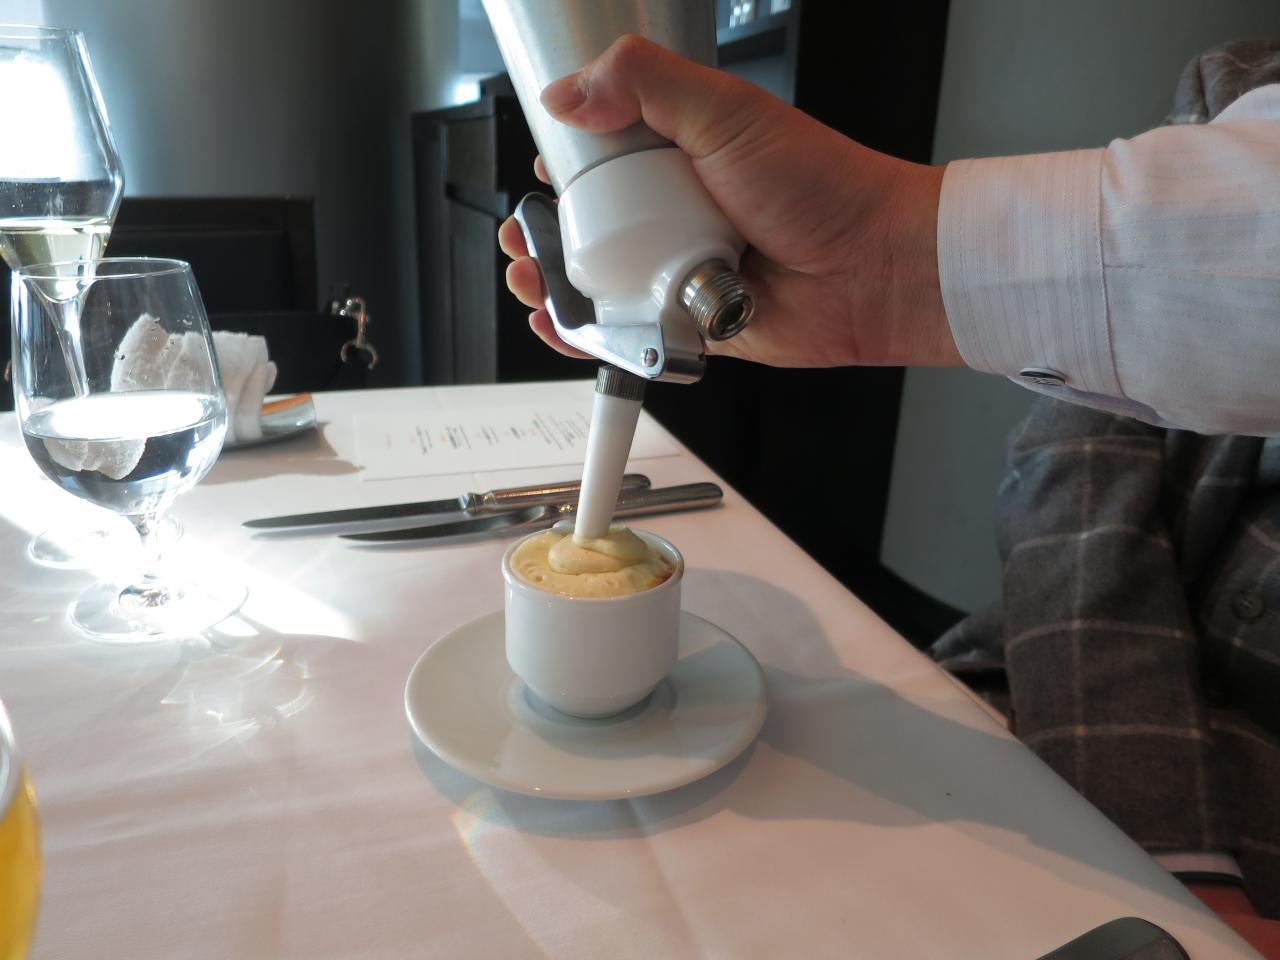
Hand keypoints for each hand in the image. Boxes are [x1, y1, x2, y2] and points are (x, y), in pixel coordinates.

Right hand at [498, 34, 960, 368]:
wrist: (876, 267)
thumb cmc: (824, 186)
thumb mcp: (725, 111)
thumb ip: (645, 86)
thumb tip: (568, 95)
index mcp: (683, 152)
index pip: (605, 153)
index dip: (562, 165)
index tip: (537, 176)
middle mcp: (680, 210)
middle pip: (593, 223)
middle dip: (548, 234)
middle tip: (523, 240)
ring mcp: (684, 267)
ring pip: (604, 280)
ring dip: (559, 285)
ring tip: (533, 281)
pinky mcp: (694, 321)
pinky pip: (633, 331)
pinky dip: (595, 335)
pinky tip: (565, 328)